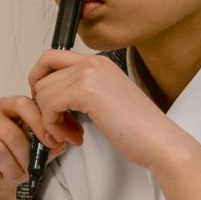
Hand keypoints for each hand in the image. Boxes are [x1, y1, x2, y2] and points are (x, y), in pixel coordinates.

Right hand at [0, 93, 64, 199]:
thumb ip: (52, 143)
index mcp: (5, 106)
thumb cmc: (14, 162)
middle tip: (28, 173)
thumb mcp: (38, 152)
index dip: (39, 123)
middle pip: (10, 132)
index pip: (23, 104)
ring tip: (15, 177)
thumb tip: (65, 139)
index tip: (52, 142)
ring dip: (10, 169)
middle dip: (24, 158)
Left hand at [28, 47, 192, 172]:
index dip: (40, 82)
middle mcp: (93, 62)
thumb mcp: (106, 99)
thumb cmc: (137, 128)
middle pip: (42, 76)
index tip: (49, 105)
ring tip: (70, 135)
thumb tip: (51, 94)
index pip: (50, 58)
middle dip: (44, 106)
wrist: (160, 141)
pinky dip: (53, 125)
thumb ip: (82, 89)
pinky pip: (49, 104)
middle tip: (61, 127)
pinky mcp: (86, 91)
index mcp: (98, 62)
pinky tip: (73, 137)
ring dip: (50, 120)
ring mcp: (89, 74)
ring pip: (42, 92)